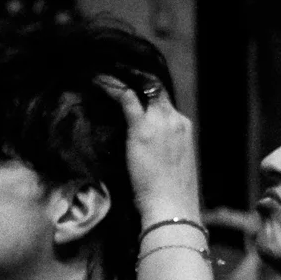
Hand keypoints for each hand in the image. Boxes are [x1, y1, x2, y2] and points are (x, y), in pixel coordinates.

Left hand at [97, 76, 202, 221]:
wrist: (172, 210)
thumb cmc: (170, 199)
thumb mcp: (170, 169)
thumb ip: (160, 152)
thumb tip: (143, 151)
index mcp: (184, 129)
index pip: (165, 103)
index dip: (147, 93)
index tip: (131, 88)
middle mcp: (176, 120)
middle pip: (156, 88)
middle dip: (137, 76)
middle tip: (115, 69)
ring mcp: (161, 122)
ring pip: (143, 87)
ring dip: (122, 76)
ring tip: (102, 70)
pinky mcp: (143, 129)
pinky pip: (126, 97)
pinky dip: (110, 85)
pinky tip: (96, 80)